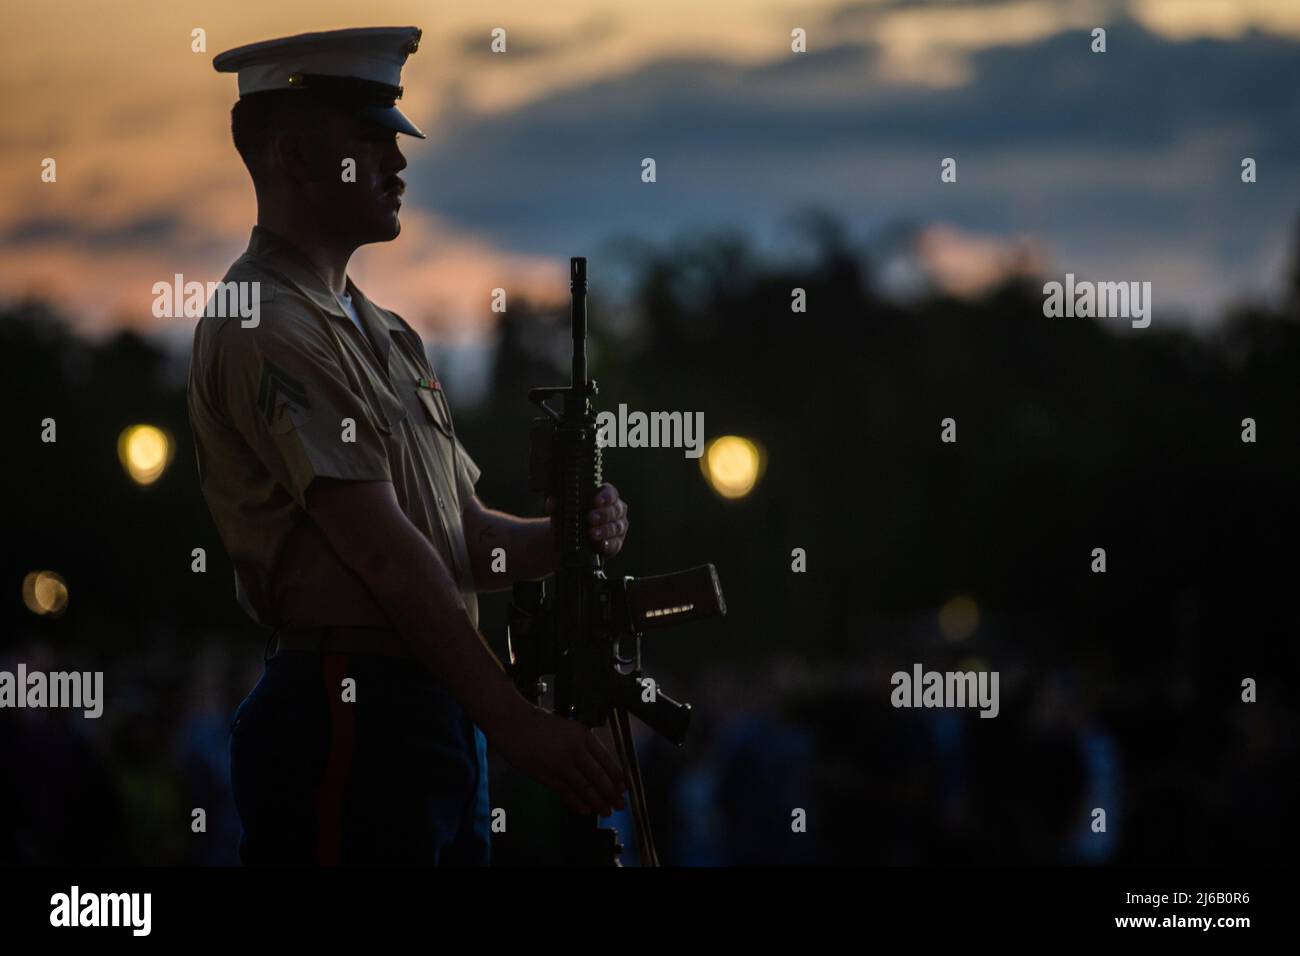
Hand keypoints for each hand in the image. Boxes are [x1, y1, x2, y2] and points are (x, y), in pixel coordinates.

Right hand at [494, 701, 627, 816]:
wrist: (513, 723)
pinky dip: (577, 802)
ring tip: (606, 810)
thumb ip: (582, 744)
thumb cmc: (538, 723)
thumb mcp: (568, 727)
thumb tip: (597, 764)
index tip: (623, 786)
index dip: (616, 776)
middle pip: (598, 776)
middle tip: (620, 804)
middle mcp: (575, 749)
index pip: (606, 759)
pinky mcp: (546, 775)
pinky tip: (586, 810)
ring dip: (597, 801)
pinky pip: (566, 792)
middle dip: (611, 793)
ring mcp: (561, 764)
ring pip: (585, 787)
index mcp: (582, 735)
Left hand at [543, 482, 629, 557]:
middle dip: (603, 514)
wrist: (570, 540)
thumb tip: (551, 502)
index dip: (605, 496)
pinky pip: (616, 543)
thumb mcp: (562, 511)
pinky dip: (609, 544)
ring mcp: (617, 527)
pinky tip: (602, 544)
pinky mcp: (616, 543)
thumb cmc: (571, 518)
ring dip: (605, 530)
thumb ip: (556, 505)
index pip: (610, 493)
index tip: (596, 501)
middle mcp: (615, 511)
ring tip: (592, 533)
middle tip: (590, 518)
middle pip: (615, 510)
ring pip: (616, 527)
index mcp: (605, 497)